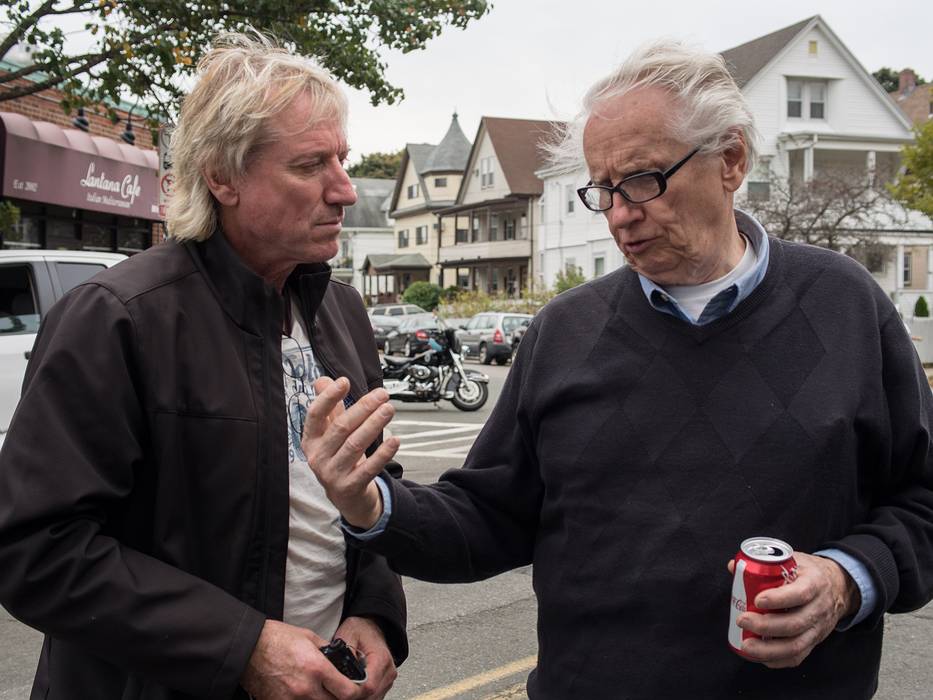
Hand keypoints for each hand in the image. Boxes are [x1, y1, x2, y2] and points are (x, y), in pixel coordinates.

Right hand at [240, 620, 364, 698]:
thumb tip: (341, 661)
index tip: (357, 689)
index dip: (357, 693)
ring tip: (321, 692)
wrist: (248, 648)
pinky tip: (304, 695)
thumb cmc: (276, 639)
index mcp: (317, 668)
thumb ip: (327, 651)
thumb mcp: (309, 637)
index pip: (348, 692)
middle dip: (340, 698)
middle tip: (338, 690)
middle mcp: (306, 688)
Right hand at [301, 377, 399, 529]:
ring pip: (355, 445)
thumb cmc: (339, 457)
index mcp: (311, 440)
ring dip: (374, 425)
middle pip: (341, 428)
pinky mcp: (349, 487)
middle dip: (363, 408)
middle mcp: (318, 457)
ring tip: (389, 410)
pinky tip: (395, 440)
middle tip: (382, 394)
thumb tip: (323, 380)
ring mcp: (332, 474)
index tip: (344, 382)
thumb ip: (329, 407)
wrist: (346, 496)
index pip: (315, 415)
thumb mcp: (330, 433)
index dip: (328, 397)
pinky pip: (368, 468)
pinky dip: (382, 453)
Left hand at [334, 617, 396, 698]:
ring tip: (342, 689)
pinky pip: (374, 697)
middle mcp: (388, 671)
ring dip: (357, 697)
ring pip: (373, 699)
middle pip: (370, 696)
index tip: (338, 689)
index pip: (369, 687)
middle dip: (352, 696)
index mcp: (381, 659)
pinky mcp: (385, 684)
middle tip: (336, 690)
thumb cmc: (361, 629)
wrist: (371, 626)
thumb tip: (337, 669)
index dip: (352, 692)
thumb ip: (343, 651)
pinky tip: (351, 690)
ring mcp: (388, 679)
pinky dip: (362, 696)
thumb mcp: (348, 633)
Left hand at [728, 551, 859, 667]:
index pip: (801, 593)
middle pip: (795, 623)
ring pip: (796, 645)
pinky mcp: (814, 642)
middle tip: (742, 620)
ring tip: (746, 645)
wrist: (838, 587)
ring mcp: (818, 628)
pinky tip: (760, 656)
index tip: (757, 600)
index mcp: (815, 583)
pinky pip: (798, 657)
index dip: (779, 599)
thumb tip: (733, 567)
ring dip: (769, 649)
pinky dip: (778, 660)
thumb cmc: (808, 573)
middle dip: (766, 626)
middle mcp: (819, 608)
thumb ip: (765, 563)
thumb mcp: (793, 561)